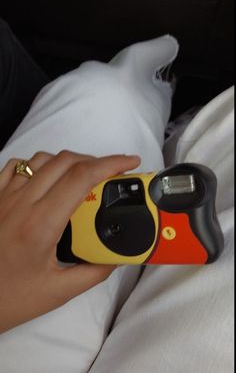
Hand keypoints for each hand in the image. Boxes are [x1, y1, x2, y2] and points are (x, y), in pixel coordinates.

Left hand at [0, 150, 139, 332]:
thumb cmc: (11, 297)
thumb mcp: (59, 292)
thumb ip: (94, 272)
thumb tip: (117, 255)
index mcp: (41, 224)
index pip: (82, 178)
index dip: (111, 164)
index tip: (130, 163)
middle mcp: (22, 202)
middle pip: (66, 161)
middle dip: (96, 161)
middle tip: (112, 175)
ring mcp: (4, 196)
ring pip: (43, 159)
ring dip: (70, 161)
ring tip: (84, 177)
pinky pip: (18, 166)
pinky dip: (39, 164)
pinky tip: (49, 177)